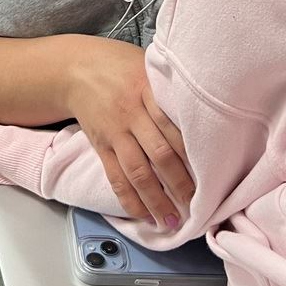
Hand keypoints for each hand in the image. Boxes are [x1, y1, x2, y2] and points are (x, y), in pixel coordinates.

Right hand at [66, 41, 192, 223]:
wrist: (74, 69)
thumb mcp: (147, 65)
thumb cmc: (118, 64)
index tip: (210, 173)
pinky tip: (144, 215)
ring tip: (172, 221)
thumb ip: (168, 88)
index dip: (192, 153)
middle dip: (180, 184)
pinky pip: (115, 178)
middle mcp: (130, 114)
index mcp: (147, 91)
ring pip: (137, 173)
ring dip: (156, 200)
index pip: (174, 126)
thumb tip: (201, 109)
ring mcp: (114, 133)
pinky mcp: (101, 146)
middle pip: (159, 154)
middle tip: (198, 205)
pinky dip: (130, 200)